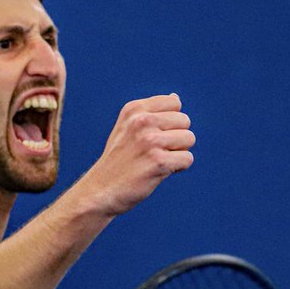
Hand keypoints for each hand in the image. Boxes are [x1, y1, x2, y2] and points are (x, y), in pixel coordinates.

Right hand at [78, 93, 195, 215]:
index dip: (170, 122)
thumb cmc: (118, 160)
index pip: (174, 103)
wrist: (101, 190)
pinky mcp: (158, 161)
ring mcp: (150, 141)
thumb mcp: (127, 128)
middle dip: (176, 138)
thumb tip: (175, 97)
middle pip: (184, 121)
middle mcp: (142, 121)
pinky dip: (178, 168)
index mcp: (134, 110)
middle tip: (154, 152)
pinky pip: (187, 159)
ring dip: (178, 153)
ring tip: (156, 161)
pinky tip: (160, 172)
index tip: (154, 135)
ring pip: (189, 139)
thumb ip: (150, 113)